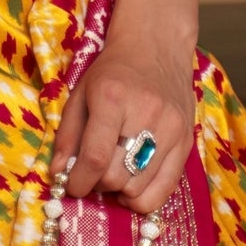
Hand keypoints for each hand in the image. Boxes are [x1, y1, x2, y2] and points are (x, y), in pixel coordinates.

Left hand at [51, 33, 194, 214]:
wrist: (156, 47)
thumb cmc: (113, 71)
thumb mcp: (81, 93)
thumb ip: (68, 135)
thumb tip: (58, 174)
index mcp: (112, 99)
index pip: (95, 157)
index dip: (79, 181)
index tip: (71, 185)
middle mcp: (145, 114)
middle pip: (116, 176)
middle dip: (96, 184)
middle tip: (91, 174)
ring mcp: (171, 129)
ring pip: (139, 187)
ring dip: (119, 190)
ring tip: (112, 174)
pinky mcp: (187, 142)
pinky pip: (166, 188)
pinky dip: (144, 198)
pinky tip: (131, 186)